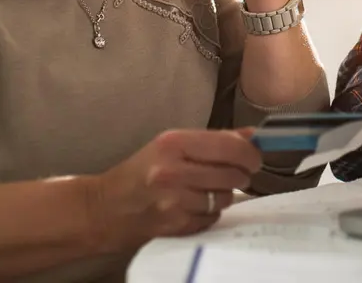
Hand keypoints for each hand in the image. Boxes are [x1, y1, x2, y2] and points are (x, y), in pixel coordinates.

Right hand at [90, 128, 261, 249]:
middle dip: (240, 175)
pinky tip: (194, 206)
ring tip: (206, 189)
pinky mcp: (175, 225)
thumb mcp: (171, 145)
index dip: (249, 153)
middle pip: (232, 173)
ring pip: (225, 197)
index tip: (255, 158)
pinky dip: (210, 212)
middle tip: (234, 174)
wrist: (106, 208)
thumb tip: (252, 136)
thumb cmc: (141, 172)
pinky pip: (212, 217)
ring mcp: (174, 201)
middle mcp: (173, 171)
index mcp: (173, 143)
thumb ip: (213, 140)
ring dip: (224, 194)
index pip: (228, 145)